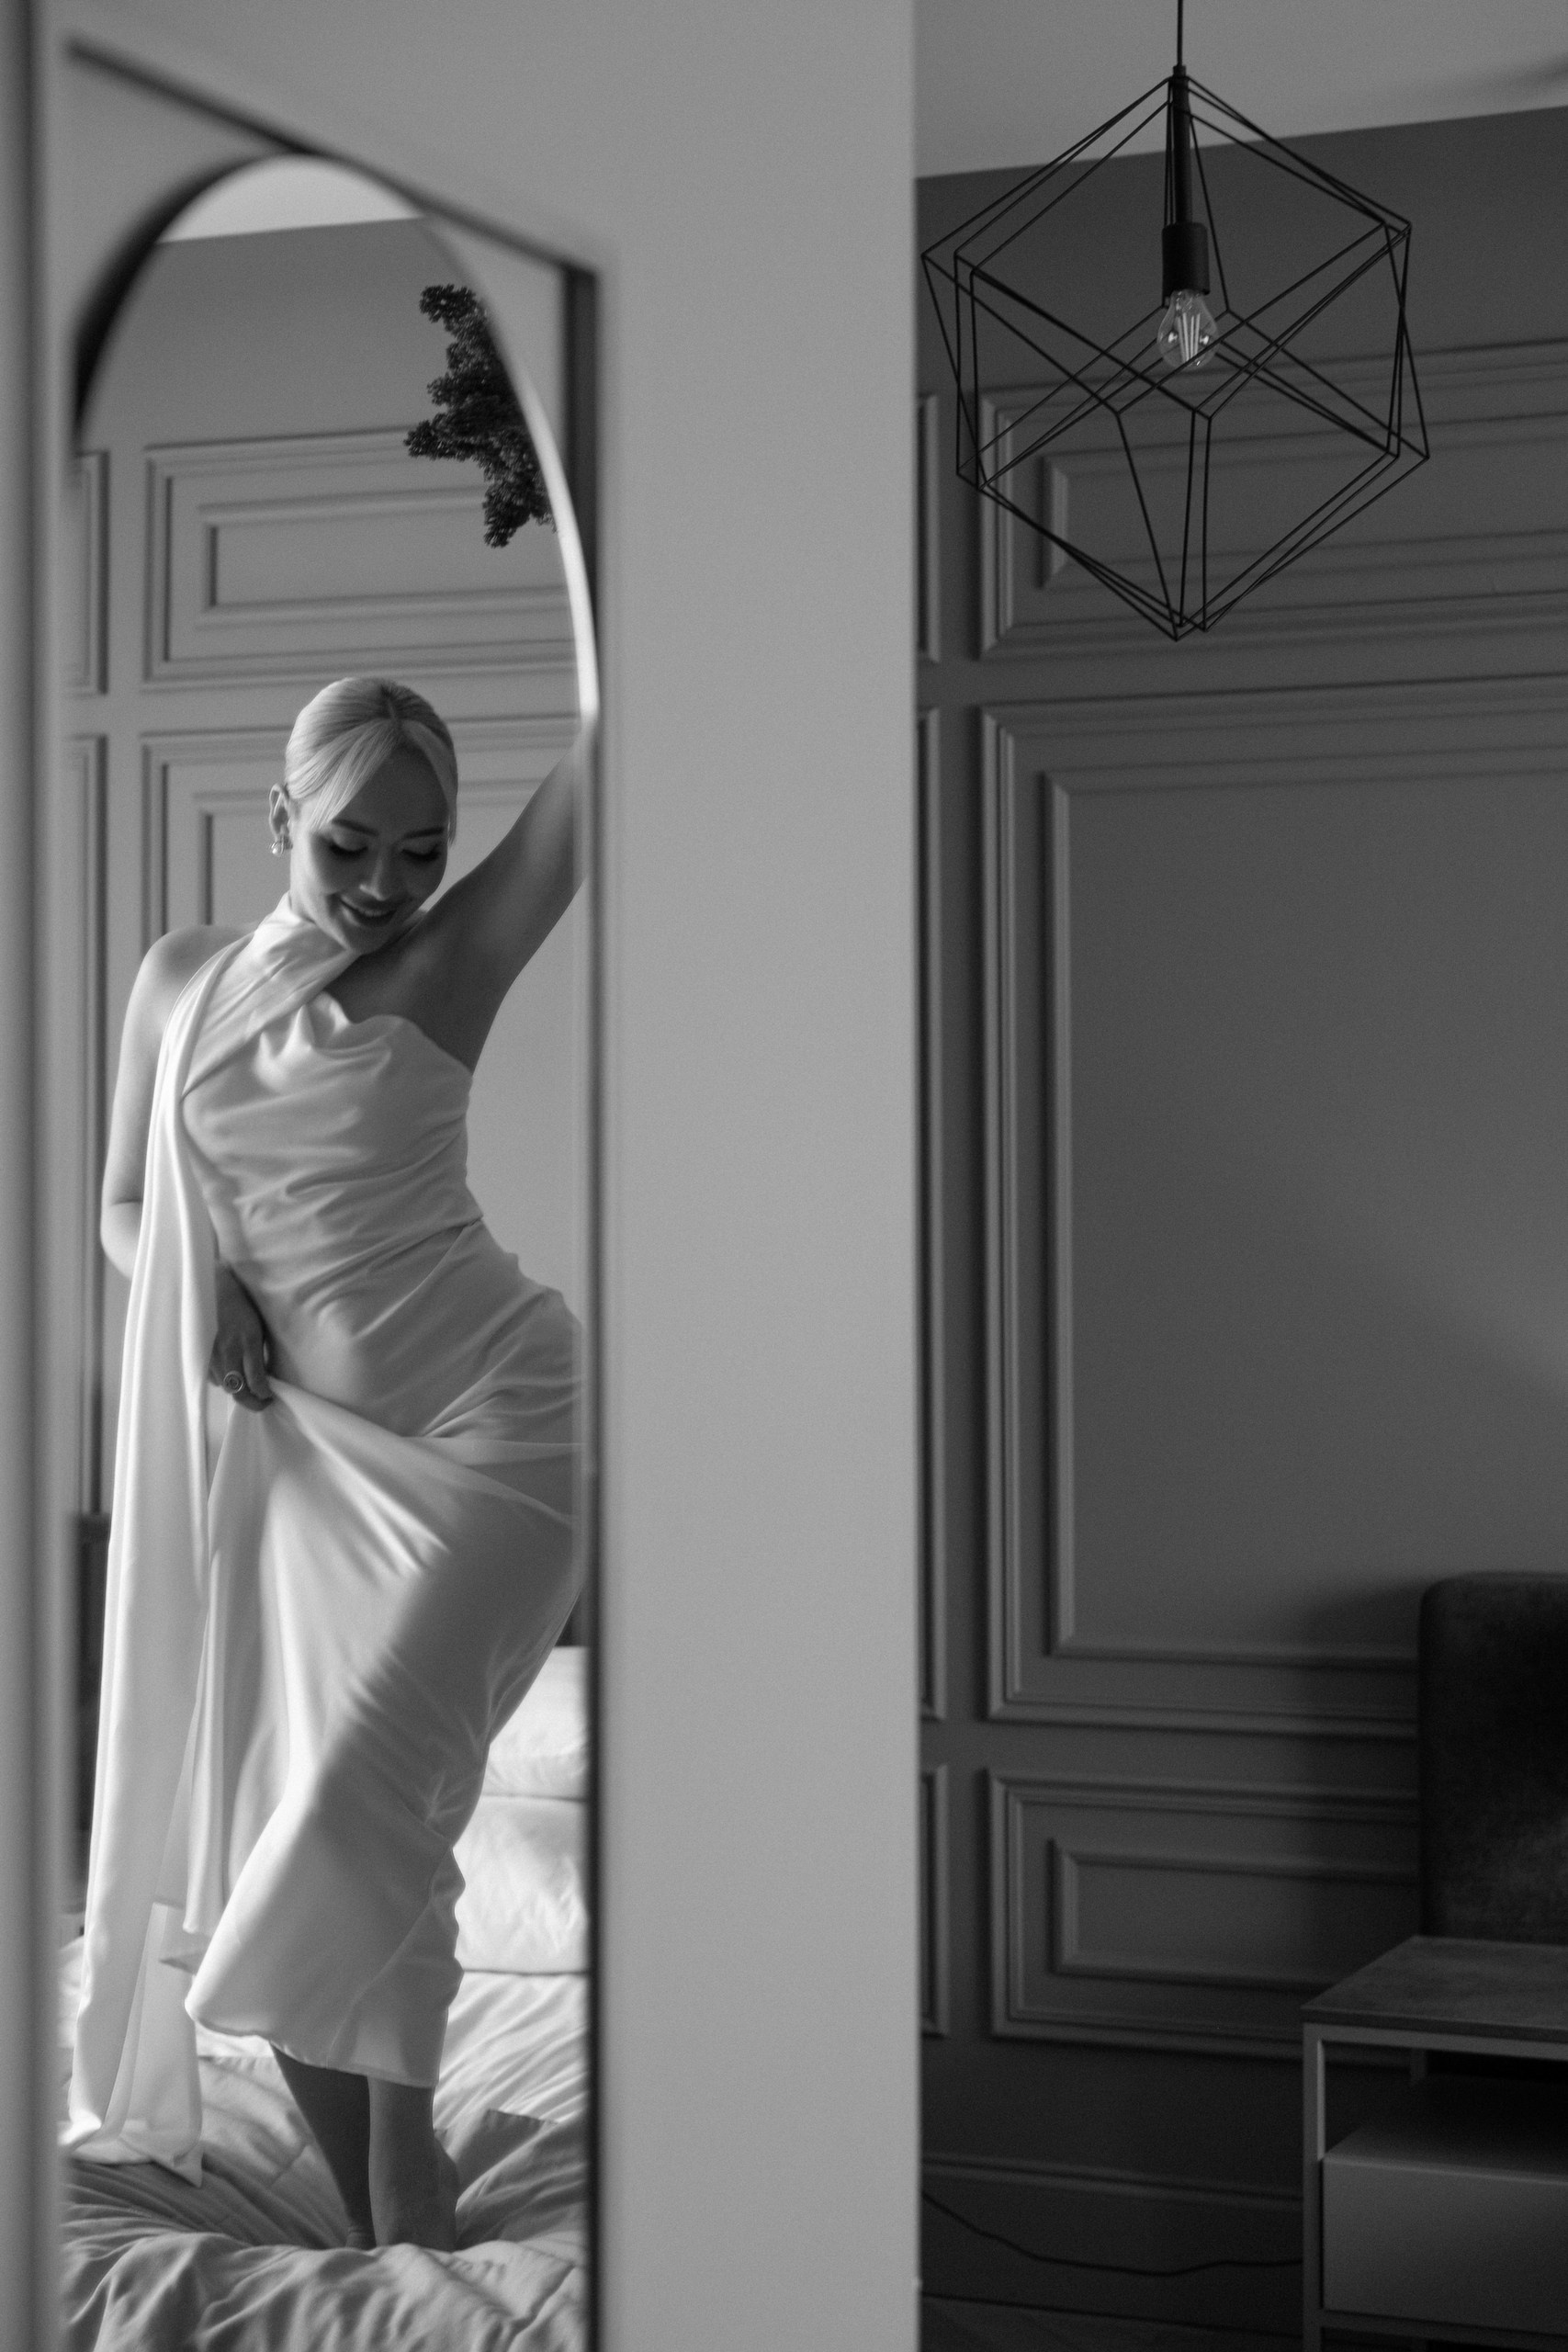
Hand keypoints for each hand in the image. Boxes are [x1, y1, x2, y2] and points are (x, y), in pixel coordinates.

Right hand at [209, 1261, 273, 1410]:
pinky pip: (211, 1377)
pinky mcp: (199, 1354)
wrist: (212, 1288)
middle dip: (252, 1402)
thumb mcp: (257, 1326)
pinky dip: (223, 1380)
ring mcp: (211, 1354)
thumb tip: (262, 1376)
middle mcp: (228, 1351)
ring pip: (225, 1386)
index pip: (256, 1380)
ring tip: (248, 1386)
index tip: (270, 1397)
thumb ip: (258, 1352)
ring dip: (237, 1390)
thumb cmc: (241, 1304)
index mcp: (248, 1341)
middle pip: (238, 1391)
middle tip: (262, 1402)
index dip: (264, 1394)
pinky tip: (230, 1372)